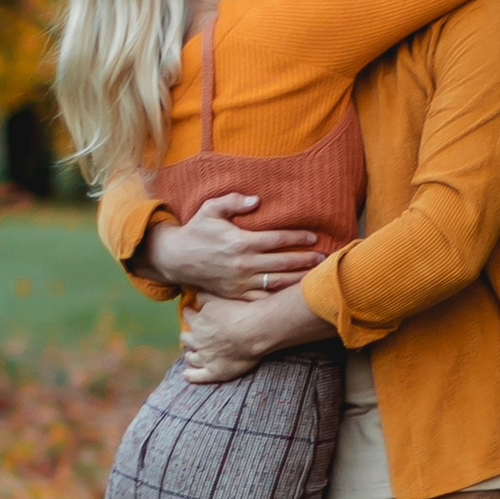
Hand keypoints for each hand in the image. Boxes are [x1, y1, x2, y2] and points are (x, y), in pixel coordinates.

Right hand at [140, 196, 325, 297]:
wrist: (176, 258)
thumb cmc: (196, 230)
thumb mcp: (210, 209)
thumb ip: (233, 201)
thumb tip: (256, 200)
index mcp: (241, 242)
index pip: (277, 240)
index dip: (297, 237)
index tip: (313, 236)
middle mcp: (243, 264)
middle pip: (282, 262)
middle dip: (305, 260)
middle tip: (323, 258)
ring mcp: (240, 282)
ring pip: (276, 281)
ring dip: (297, 279)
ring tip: (314, 276)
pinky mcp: (235, 294)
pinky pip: (261, 298)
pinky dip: (278, 297)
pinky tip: (291, 295)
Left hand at [178, 284, 319, 384]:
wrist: (255, 330)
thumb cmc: (241, 310)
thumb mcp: (221, 297)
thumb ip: (207, 295)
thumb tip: (197, 293)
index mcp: (198, 321)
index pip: (188, 316)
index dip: (189, 313)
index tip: (191, 311)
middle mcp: (198, 340)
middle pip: (186, 338)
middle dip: (188, 335)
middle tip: (190, 333)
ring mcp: (205, 357)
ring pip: (191, 356)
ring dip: (190, 353)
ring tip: (190, 352)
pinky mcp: (215, 371)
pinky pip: (198, 376)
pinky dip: (191, 375)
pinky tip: (187, 374)